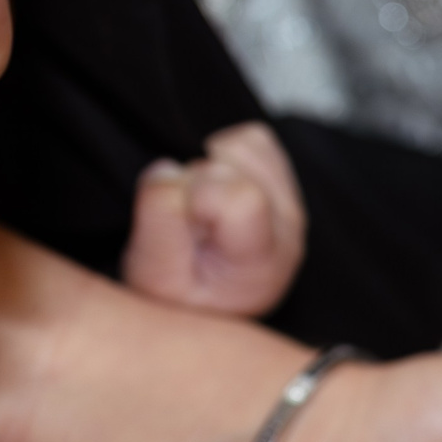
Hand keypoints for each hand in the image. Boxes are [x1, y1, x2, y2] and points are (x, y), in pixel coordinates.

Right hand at [121, 123, 308, 318]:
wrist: (197, 301)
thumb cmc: (176, 294)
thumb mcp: (152, 274)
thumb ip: (160, 219)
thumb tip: (171, 168)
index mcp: (261, 262)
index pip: (241, 199)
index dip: (194, 197)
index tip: (183, 228)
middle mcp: (286, 231)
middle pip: (231, 168)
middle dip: (193, 186)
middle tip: (189, 226)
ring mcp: (289, 203)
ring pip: (242, 147)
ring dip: (208, 169)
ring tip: (200, 212)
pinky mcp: (281, 180)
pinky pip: (249, 140)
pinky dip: (221, 155)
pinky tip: (213, 193)